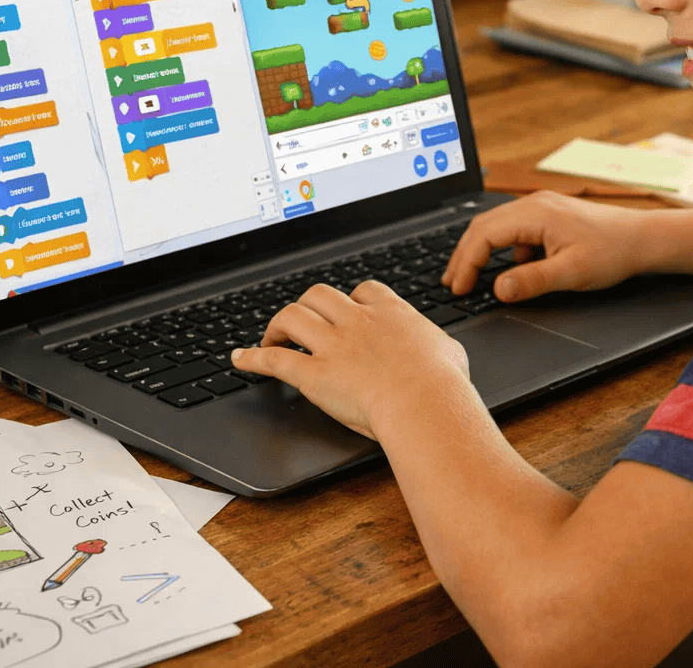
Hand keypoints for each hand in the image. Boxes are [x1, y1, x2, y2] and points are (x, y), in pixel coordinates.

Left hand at [230, 281, 471, 439]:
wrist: (425, 402)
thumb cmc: (443, 384)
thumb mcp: (450, 353)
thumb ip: (438, 346)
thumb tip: (444, 352)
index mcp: (390, 314)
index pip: (363, 290)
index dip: (351, 300)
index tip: (347, 311)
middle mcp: (357, 322)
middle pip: (319, 294)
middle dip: (307, 305)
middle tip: (302, 322)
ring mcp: (334, 346)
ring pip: (292, 317)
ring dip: (277, 326)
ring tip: (271, 338)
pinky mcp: (315, 374)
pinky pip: (275, 359)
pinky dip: (253, 358)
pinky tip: (241, 359)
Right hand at [441, 191, 652, 302]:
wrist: (643, 238)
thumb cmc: (612, 253)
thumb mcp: (571, 273)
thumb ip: (531, 282)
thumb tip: (497, 290)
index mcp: (535, 213)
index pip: (484, 235)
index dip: (466, 263)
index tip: (458, 288)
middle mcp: (534, 204)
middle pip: (483, 226)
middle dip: (464, 255)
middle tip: (451, 283)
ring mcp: (541, 206)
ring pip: (497, 225)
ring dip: (480, 250)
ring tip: (469, 276)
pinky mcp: (549, 214)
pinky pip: (514, 229)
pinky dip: (503, 249)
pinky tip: (511, 270)